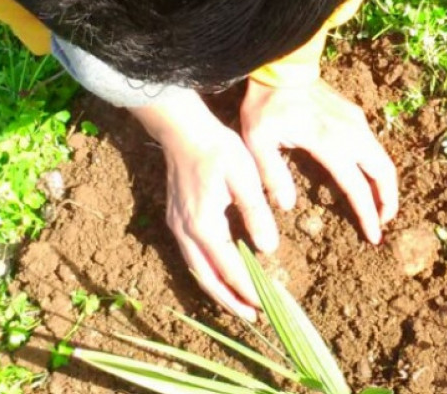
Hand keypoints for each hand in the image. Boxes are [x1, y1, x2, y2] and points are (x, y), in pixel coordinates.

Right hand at [130, 92, 278, 319]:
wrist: (183, 130)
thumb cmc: (217, 148)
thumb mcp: (245, 177)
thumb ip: (255, 213)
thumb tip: (267, 249)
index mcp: (203, 223)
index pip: (230, 267)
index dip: (250, 289)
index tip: (269, 304)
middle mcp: (185, 230)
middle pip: (207, 278)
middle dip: (230, 300)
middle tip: (253, 317)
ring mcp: (177, 225)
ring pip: (196, 269)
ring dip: (217, 289)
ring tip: (239, 303)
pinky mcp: (176, 218)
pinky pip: (191, 255)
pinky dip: (207, 272)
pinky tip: (222, 272)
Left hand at [240, 78, 397, 243]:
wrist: (281, 66)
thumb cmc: (266, 104)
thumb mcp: (258, 140)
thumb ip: (271, 173)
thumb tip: (287, 206)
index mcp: (329, 143)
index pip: (357, 187)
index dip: (367, 214)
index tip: (373, 236)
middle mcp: (351, 132)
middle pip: (383, 173)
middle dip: (388, 201)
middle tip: (382, 223)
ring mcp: (356, 121)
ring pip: (383, 158)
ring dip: (385, 184)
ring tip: (378, 205)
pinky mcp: (354, 114)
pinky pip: (374, 145)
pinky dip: (377, 166)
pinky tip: (365, 177)